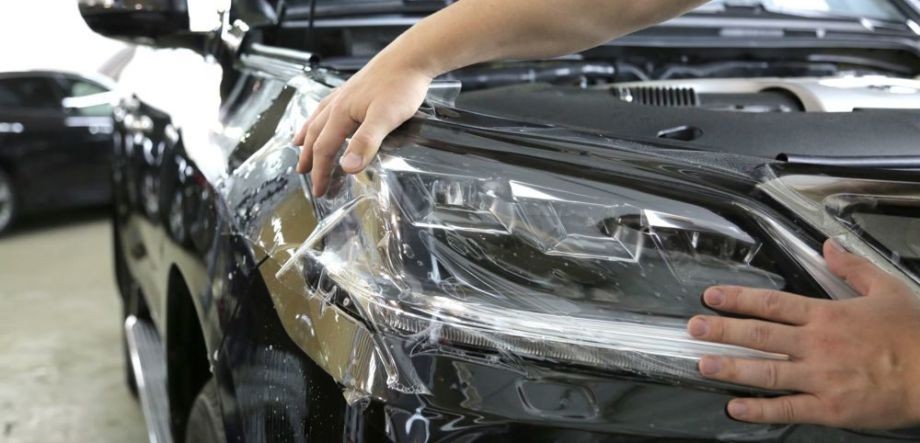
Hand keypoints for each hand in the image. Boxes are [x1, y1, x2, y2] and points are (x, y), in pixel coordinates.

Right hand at [294, 55, 432, 195]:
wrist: (411, 57)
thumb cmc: (400, 85)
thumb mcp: (385, 118)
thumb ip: (366, 142)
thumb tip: (346, 167)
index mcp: (341, 113)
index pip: (324, 148)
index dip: (320, 172)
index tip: (320, 190)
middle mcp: (338, 103)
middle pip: (315, 134)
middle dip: (308, 157)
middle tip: (302, 173)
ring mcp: (345, 94)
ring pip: (318, 118)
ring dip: (307, 135)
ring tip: (299, 145)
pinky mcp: (354, 87)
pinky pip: (328, 106)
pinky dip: (320, 116)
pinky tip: (325, 115)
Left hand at [688, 239, 919, 428]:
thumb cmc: (916, 335)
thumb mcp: (887, 290)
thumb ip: (852, 268)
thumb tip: (829, 246)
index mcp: (827, 316)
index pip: (772, 303)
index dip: (737, 299)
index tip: (712, 297)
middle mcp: (817, 345)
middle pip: (759, 335)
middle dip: (721, 330)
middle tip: (693, 328)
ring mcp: (822, 377)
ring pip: (767, 371)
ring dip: (731, 367)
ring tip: (703, 363)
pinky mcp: (831, 407)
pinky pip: (788, 408)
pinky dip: (760, 410)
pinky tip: (736, 408)